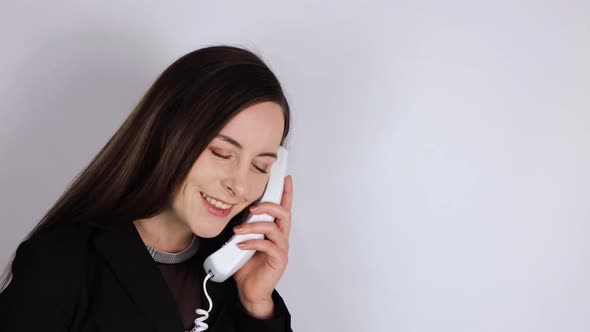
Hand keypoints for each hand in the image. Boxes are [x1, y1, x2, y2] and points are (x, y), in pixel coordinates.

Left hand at [232, 175, 292, 318]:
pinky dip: (253, 242)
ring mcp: (281, 249)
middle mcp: (281, 238)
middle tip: (252, 207)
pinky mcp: (279, 260)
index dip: (286, 193)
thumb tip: (233, 215)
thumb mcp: (243, 242)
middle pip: (284, 213)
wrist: (250, 292)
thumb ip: (244, 228)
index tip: (285, 178)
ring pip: (274, 228)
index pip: (283, 208)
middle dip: (268, 206)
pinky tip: (241, 245)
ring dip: (254, 226)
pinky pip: (268, 246)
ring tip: (239, 231)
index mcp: (274, 231)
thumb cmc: (248, 267)